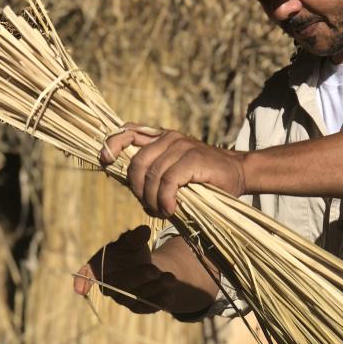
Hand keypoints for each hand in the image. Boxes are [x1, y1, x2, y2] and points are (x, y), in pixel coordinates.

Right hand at [73, 225, 177, 314]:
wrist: (146, 268)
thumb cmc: (131, 252)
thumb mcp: (132, 242)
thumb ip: (135, 237)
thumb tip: (144, 231)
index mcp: (100, 268)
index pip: (87, 275)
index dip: (83, 281)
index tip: (80, 290)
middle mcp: (109, 287)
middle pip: (120, 286)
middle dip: (138, 278)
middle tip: (154, 270)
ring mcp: (124, 299)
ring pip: (137, 298)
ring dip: (154, 289)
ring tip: (170, 278)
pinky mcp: (139, 308)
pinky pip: (148, 307)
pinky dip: (160, 301)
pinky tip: (170, 295)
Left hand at [100, 124, 246, 216]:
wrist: (238, 174)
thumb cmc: (204, 180)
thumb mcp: (175, 175)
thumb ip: (155, 175)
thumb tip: (133, 189)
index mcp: (161, 138)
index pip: (129, 132)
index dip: (113, 143)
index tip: (104, 160)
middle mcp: (169, 138)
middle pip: (136, 162)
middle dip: (137, 190)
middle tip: (150, 207)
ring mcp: (181, 145)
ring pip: (152, 175)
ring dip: (153, 200)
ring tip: (163, 212)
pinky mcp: (193, 157)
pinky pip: (168, 181)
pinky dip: (165, 199)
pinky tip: (171, 209)